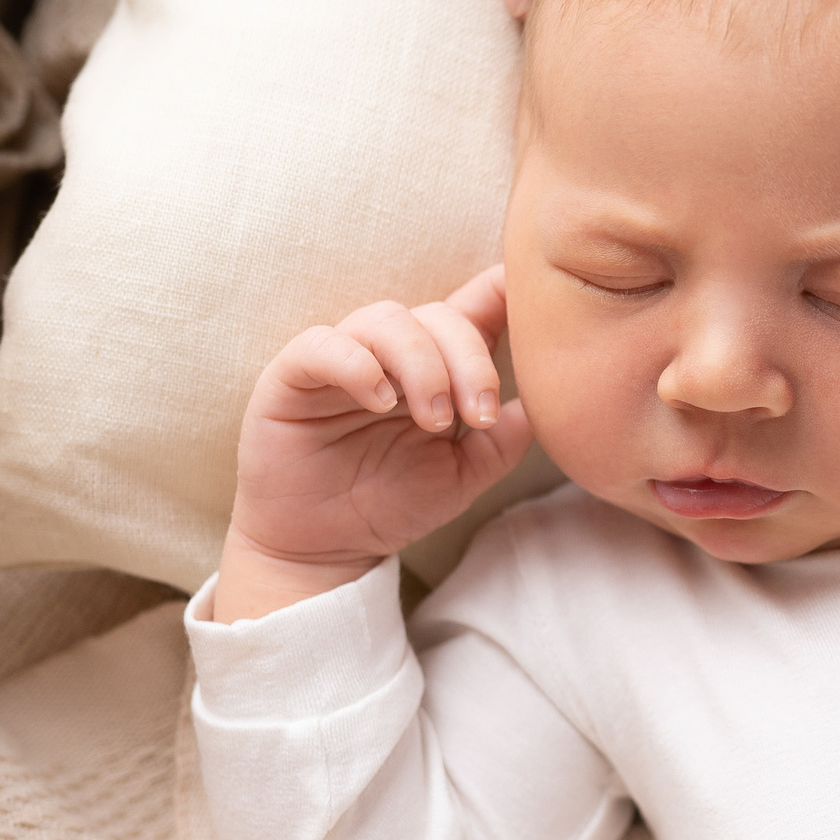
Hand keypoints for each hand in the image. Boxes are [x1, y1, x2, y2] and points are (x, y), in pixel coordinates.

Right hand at [218, 268, 535, 621]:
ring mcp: (342, 358)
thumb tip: (547, 401)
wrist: (326, 549)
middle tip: (476, 415)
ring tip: (434, 420)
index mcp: (436, 365)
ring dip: (421, 364)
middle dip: (469, 360)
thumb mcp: (463, 474)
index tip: (532, 298)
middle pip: (439, 315)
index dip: (504, 290)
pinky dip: (357, 364)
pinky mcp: (293, 375)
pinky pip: (322, 345)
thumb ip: (503, 438)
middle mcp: (391, 352)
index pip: (473, 307)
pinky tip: (381, 401)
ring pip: (387, 320)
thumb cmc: (392, 503)